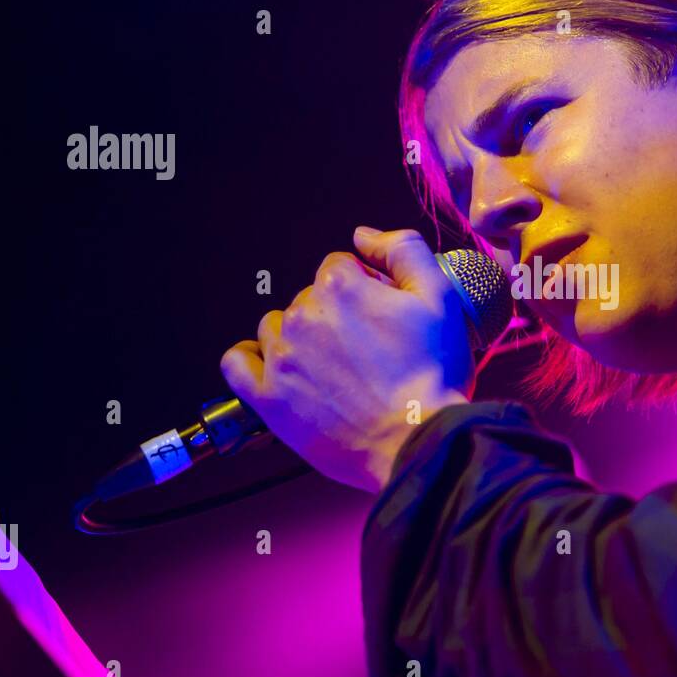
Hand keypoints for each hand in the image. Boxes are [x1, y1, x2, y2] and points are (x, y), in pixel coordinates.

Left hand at [220, 227, 471, 491]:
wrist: (418, 441)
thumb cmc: (432, 376)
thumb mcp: (440, 299)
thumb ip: (403, 251)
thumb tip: (365, 236)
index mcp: (341, 288)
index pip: (339, 267)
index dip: (364, 287)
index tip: (379, 314)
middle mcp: (304, 317)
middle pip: (309, 297)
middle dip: (334, 314)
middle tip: (366, 348)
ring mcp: (282, 358)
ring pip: (276, 326)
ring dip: (298, 336)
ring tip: (331, 364)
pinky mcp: (268, 397)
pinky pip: (237, 364)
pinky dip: (251, 359)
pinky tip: (275, 366)